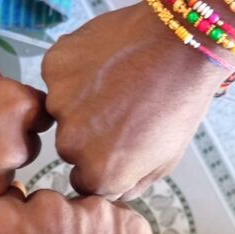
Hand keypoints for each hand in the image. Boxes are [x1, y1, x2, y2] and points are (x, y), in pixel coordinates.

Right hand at [0, 188, 158, 233]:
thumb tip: (3, 216)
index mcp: (5, 221)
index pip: (8, 202)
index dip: (18, 228)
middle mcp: (49, 207)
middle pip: (47, 203)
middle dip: (51, 228)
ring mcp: (93, 212)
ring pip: (84, 211)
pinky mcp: (130, 222)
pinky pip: (117, 222)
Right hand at [42, 0, 226, 198]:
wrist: (181, 42)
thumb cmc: (179, 102)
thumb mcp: (166, 159)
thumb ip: (131, 184)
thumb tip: (109, 191)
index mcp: (98, 174)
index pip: (83, 180)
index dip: (102, 160)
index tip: (119, 139)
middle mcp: (70, 145)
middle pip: (70, 146)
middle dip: (90, 132)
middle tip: (122, 106)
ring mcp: (58, 103)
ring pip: (62, 109)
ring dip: (81, 100)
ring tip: (116, 81)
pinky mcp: (54, 67)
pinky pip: (58, 75)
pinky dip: (74, 70)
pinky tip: (105, 61)